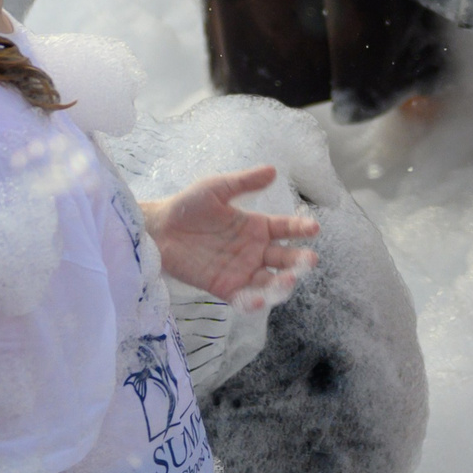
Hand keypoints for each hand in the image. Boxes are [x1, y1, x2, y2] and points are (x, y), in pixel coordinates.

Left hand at [143, 167, 319, 305]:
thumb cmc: (188, 206)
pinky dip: (253, 302)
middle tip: (309, 260)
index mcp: (256, 226)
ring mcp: (240, 271)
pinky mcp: (223, 287)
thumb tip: (273, 170)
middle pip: (283, 258)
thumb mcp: (217, 189)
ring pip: (268, 281)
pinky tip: (258, 300)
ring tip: (288, 281)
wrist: (158, 230)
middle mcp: (254, 250)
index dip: (301, 229)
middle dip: (298, 261)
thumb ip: (244, 183)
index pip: (286, 229)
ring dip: (281, 284)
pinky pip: (242, 298)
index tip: (314, 228)